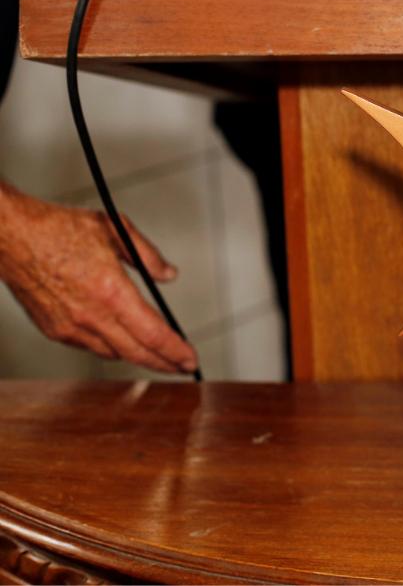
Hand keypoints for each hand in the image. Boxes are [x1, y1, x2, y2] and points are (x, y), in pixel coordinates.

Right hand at [0, 183, 196, 373]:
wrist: (9, 236)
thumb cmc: (58, 228)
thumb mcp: (115, 229)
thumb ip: (148, 256)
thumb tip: (169, 275)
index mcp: (110, 291)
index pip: (153, 333)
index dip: (176, 351)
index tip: (190, 360)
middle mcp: (90, 315)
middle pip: (136, 352)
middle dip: (164, 363)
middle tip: (182, 367)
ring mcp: (69, 326)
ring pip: (113, 352)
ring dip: (136, 355)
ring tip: (156, 353)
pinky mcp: (53, 330)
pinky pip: (90, 346)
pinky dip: (109, 345)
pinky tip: (119, 339)